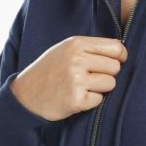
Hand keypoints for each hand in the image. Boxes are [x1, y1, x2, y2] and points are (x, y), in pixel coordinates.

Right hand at [9, 36, 127, 120]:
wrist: (25, 95)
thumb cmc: (50, 70)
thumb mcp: (66, 49)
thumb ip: (91, 47)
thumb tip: (121, 48)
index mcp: (76, 44)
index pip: (115, 47)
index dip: (120, 56)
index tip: (117, 61)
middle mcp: (76, 60)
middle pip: (115, 67)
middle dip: (108, 74)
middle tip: (91, 77)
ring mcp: (76, 80)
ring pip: (110, 83)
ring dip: (100, 88)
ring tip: (83, 87)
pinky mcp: (76, 100)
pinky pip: (99, 99)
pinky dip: (91, 101)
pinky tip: (77, 97)